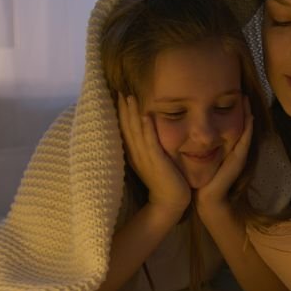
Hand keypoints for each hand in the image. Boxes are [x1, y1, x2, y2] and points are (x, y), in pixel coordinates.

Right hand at [118, 94, 190, 215]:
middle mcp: (136, 154)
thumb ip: (148, 147)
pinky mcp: (157, 162)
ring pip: (136, 132)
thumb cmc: (165, 180)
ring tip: (129, 96)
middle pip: (127, 127)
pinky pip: (151, 142)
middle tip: (120, 89)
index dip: (121, 112)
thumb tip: (147, 131)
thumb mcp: (153, 160)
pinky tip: (146, 115)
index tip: (118, 94)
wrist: (171, 202)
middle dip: (123, 108)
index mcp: (134, 153)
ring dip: (132, 113)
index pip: (125, 129)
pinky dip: (148, 128)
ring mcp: (146, 158)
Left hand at [196, 96, 253, 214]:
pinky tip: (249, 118)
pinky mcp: (238, 160)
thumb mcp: (196, 156)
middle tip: (242, 92)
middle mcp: (233, 150)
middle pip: (240, 125)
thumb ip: (195, 145)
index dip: (230, 110)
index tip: (229, 95)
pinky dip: (248, 130)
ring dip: (247, 115)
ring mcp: (238, 155)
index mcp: (224, 148)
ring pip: (245, 130)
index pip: (229, 125)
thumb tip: (184, 130)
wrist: (205, 199)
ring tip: (247, 100)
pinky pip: (245, 141)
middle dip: (242, 109)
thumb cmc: (198, 179)